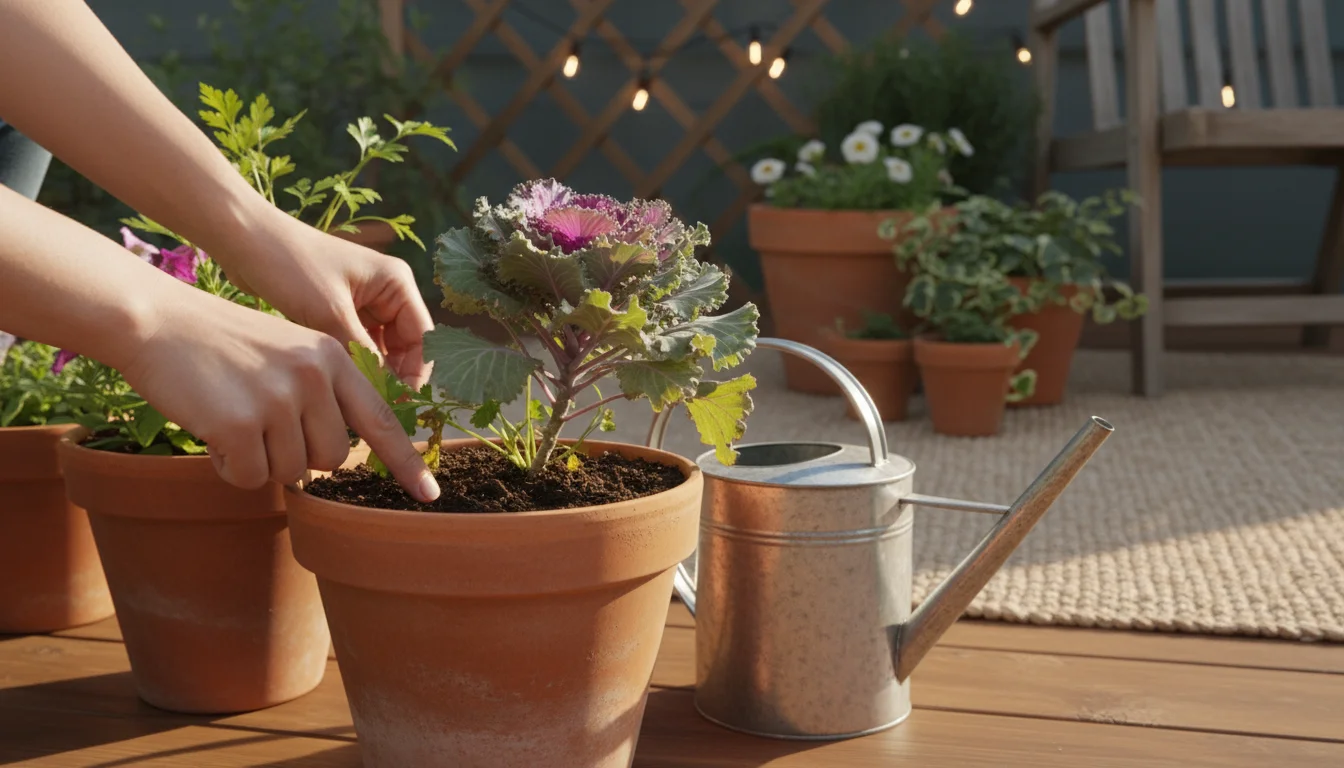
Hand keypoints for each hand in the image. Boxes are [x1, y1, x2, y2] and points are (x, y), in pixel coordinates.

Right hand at [120, 286, 440, 501]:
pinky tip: (213, 433)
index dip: (405, 463)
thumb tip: (339, 453)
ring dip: (261, 461)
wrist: (158, 320)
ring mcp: (278, 399)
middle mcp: (313, 376)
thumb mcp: (291, 350)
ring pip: (291, 473)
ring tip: (234, 419)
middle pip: (332, 458)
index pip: (382, 420)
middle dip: (300, 456)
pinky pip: (250, 478)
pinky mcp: (239, 422)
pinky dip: (230, 468)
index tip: (429, 495)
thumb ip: (324, 392)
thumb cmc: (223, 342)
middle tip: (264, 424)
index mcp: (334, 357)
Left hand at [210, 208, 434, 388]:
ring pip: (380, 351)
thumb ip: (363, 355)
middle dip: (394, 378)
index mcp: (396, 283)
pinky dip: (351, 367)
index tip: (399, 405)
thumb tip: (383, 399)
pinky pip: (356, 348)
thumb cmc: (291, 265)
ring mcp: (363, 304)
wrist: (243, 240)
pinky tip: (338, 388)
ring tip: (354, 402)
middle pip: (405, 347)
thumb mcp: (330, 314)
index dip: (415, 374)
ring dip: (371, 374)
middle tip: (375, 411)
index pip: (424, 338)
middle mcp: (386, 293)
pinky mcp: (338, 313)